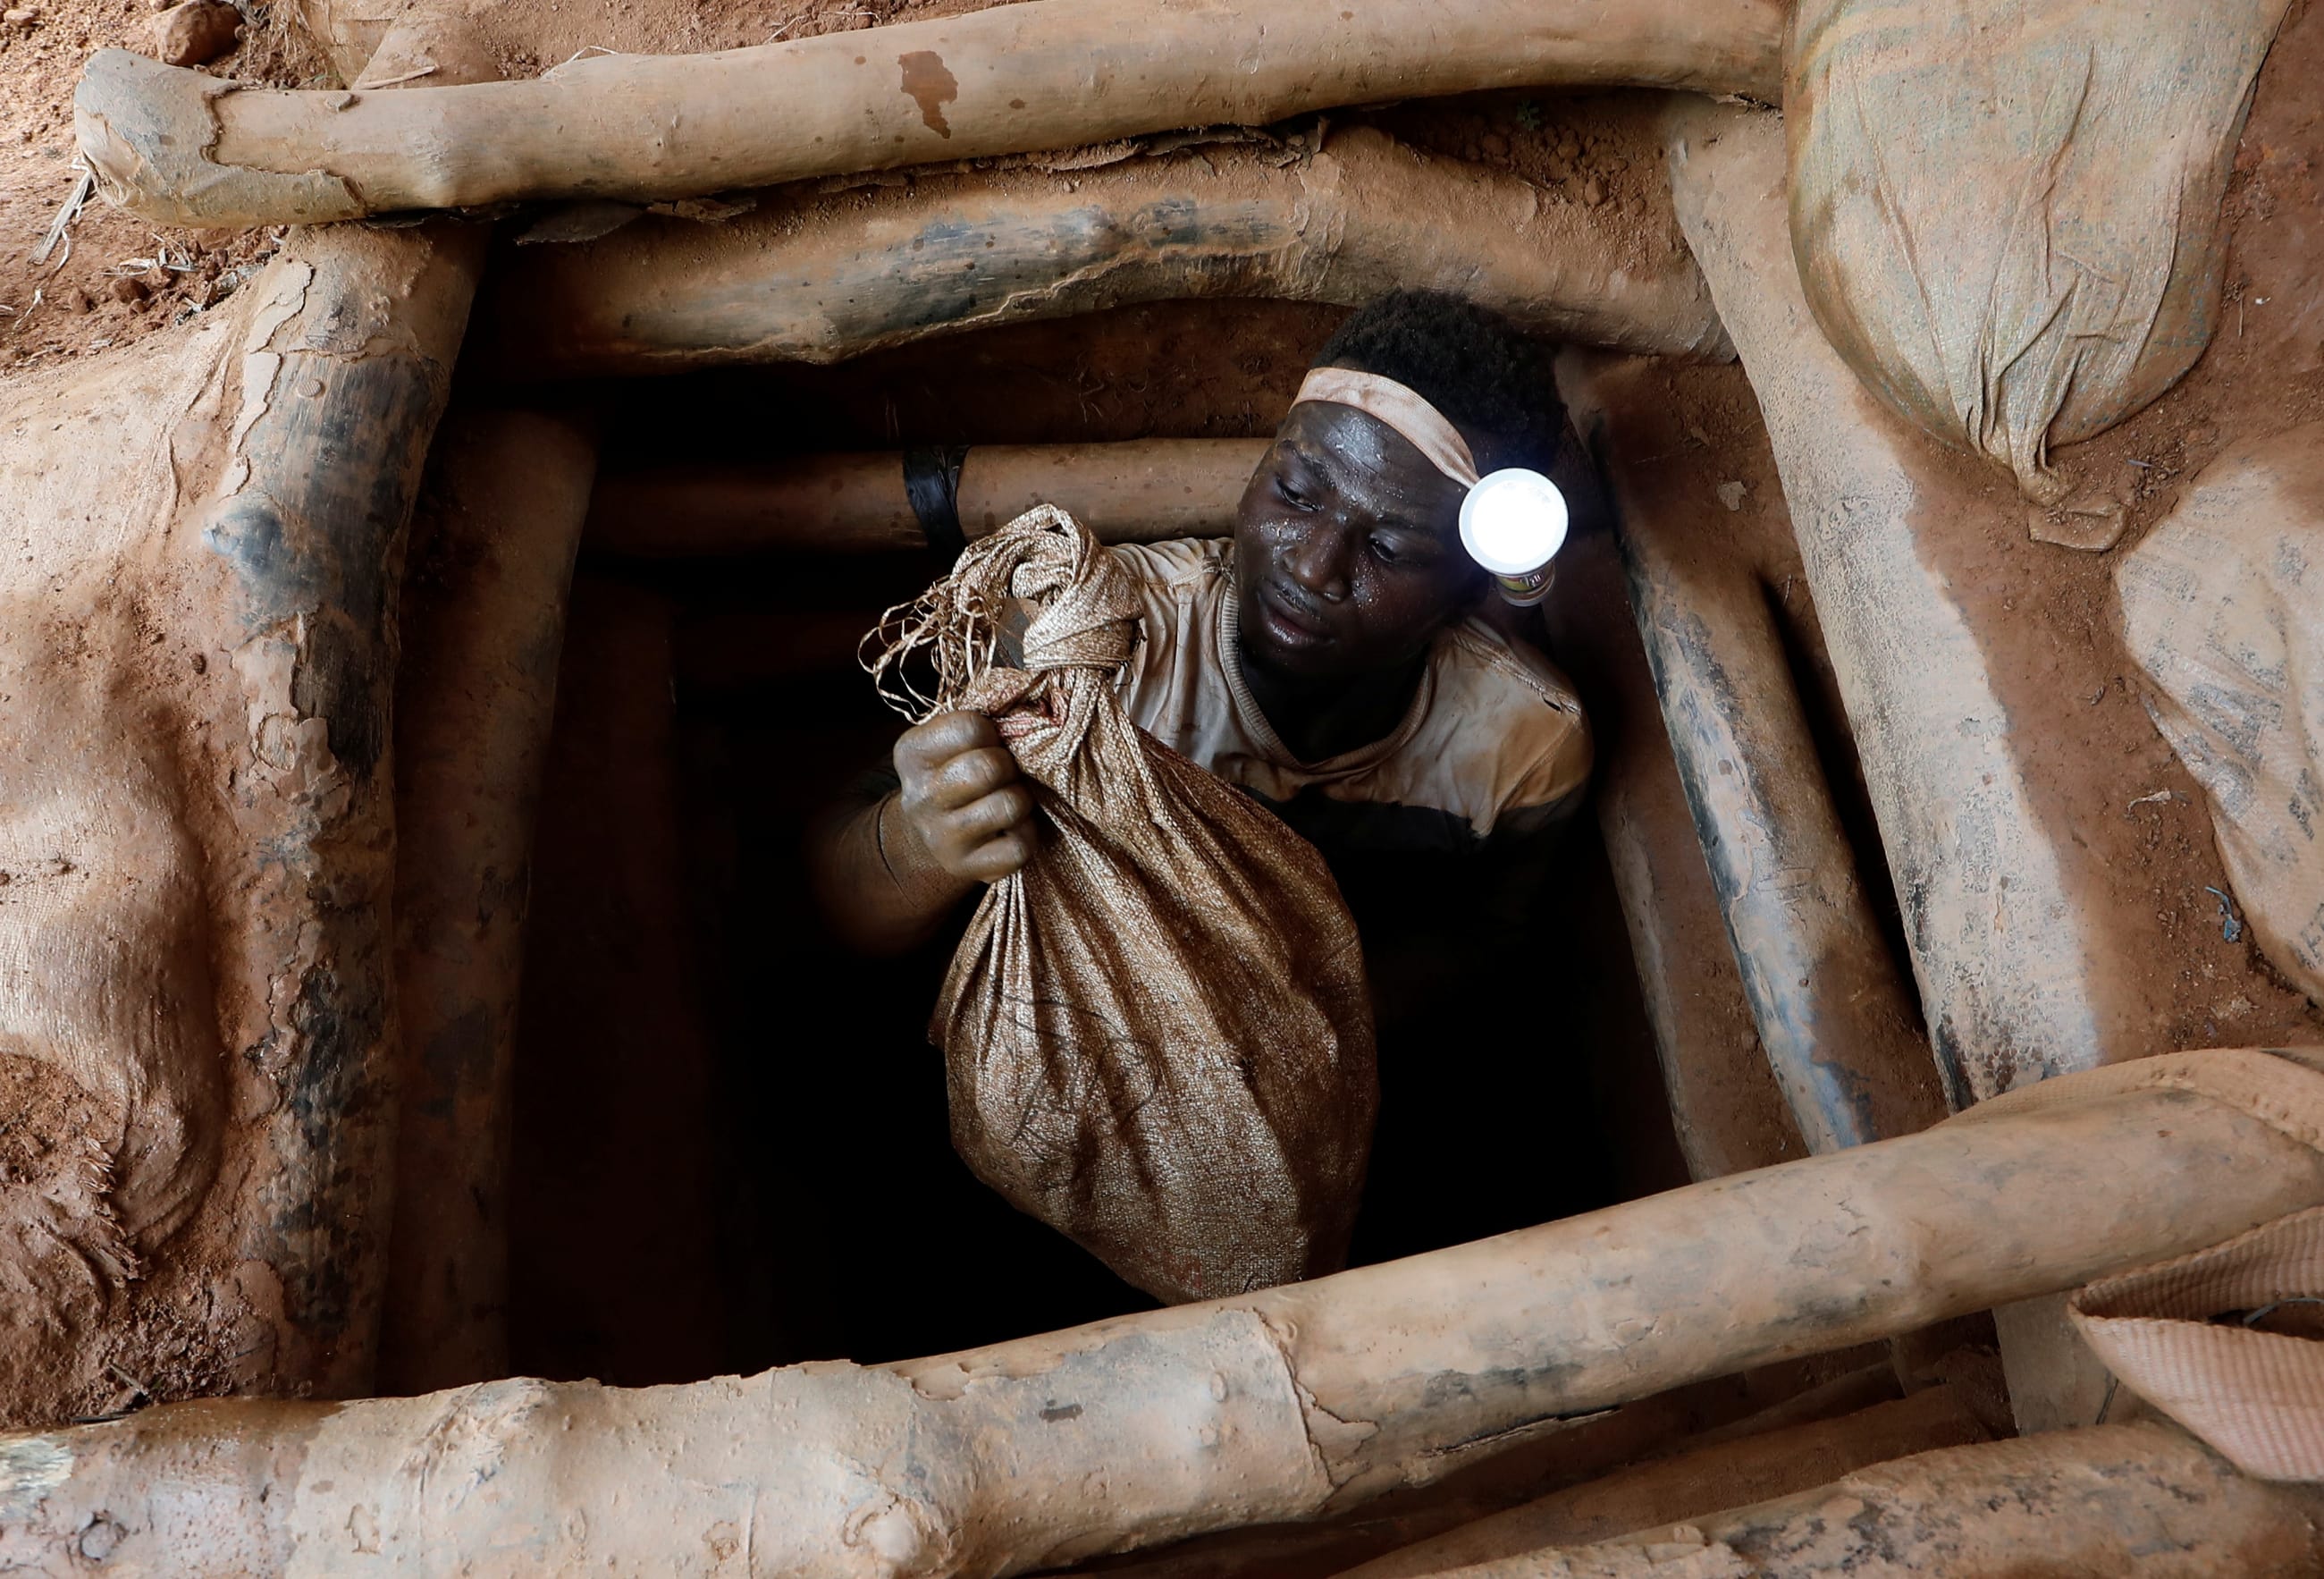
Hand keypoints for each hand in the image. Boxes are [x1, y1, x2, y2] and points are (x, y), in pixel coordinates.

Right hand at [891, 711, 1035, 882]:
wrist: (935, 831)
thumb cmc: (957, 773)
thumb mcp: (952, 741)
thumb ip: (982, 723)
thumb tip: (1034, 719)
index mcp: (912, 754)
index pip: (970, 728)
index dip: (993, 734)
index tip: (989, 745)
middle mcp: (920, 796)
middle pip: (988, 768)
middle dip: (1010, 767)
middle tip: (1005, 775)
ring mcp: (941, 837)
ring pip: (1009, 806)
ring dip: (1021, 800)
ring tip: (1008, 800)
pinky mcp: (966, 867)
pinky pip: (1019, 847)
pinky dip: (1026, 835)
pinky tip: (1010, 829)